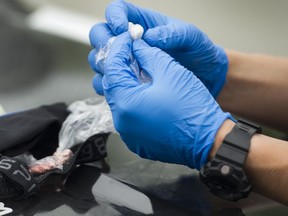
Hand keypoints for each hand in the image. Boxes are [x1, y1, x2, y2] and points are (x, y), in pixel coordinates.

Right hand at [89, 0, 227, 96]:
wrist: (205, 78)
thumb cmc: (199, 53)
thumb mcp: (192, 38)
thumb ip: (173, 34)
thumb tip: (149, 37)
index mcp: (143, 24)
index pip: (117, 11)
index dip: (114, 18)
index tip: (121, 30)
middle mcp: (131, 42)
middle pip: (101, 34)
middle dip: (104, 43)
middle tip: (117, 54)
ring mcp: (128, 62)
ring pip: (99, 58)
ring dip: (104, 65)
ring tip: (122, 72)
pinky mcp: (128, 80)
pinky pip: (108, 81)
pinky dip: (109, 84)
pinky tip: (122, 87)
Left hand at [101, 32, 231, 169]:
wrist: (209, 140)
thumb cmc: (193, 108)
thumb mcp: (170, 71)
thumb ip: (148, 55)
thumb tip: (137, 47)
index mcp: (127, 103)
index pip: (112, 68)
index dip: (118, 48)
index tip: (126, 39)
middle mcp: (122, 122)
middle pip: (112, 86)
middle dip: (120, 66)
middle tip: (130, 53)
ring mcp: (129, 134)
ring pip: (119, 101)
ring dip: (126, 84)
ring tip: (138, 72)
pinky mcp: (137, 141)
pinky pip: (128, 116)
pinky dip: (132, 102)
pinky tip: (144, 94)